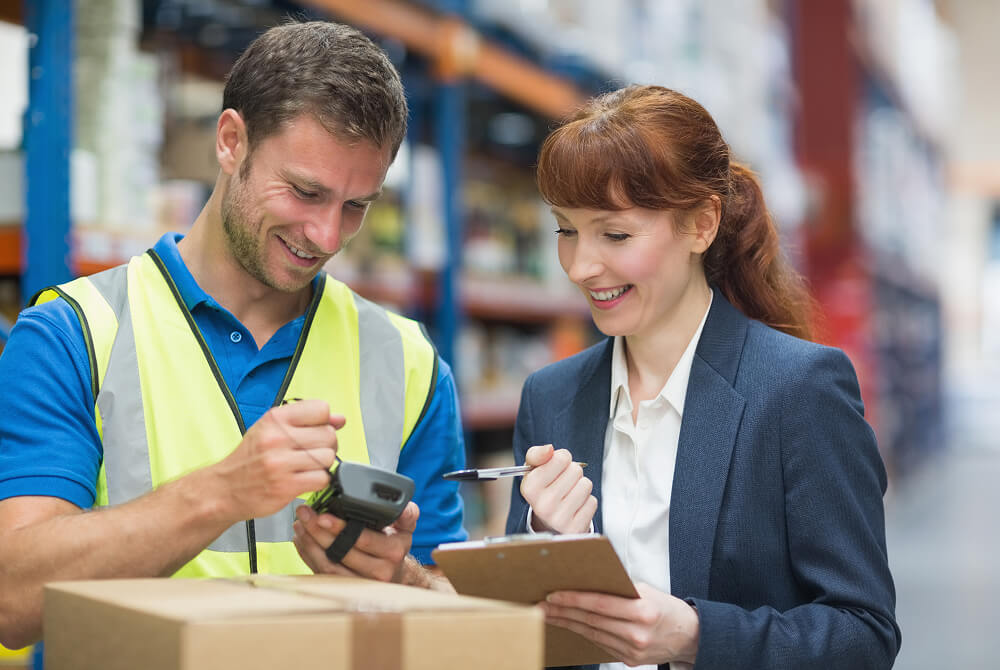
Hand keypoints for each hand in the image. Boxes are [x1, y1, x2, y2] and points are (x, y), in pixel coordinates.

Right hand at [212, 400, 342, 519]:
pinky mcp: (286, 486)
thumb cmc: (250, 459)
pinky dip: (318, 481)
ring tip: (307, 467)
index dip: (324, 421)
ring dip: (323, 465)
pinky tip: (305, 479)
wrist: (223, 489)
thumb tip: (340, 419)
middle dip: (327, 445)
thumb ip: (307, 421)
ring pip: (328, 457)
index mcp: (275, 419)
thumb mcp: (272, 430)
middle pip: (329, 435)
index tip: (315, 431)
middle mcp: (277, 438)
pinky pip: (322, 478)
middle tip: (312, 453)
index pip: (321, 409)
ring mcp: (281, 463)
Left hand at [292, 501, 419, 583]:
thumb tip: (401, 506)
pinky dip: (309, 555)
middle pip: (342, 552)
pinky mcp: (346, 589)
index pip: (363, 539)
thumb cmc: (395, 543)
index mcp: (394, 550)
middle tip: (305, 514)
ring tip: (300, 524)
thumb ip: (405, 513)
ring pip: (329, 566)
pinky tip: (302, 540)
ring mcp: (361, 583)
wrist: (396, 573)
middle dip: (318, 532)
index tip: (322, 515)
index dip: (340, 528)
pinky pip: (323, 574)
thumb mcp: (406, 526)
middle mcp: (380, 570)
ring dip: (310, 544)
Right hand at [520, 444, 595, 533]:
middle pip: (576, 470)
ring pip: (586, 485)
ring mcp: (559, 519)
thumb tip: (549, 449)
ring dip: (580, 486)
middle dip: (572, 473)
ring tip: (569, 494)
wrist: (547, 522)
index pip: (561, 458)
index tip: (556, 467)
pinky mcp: (575, 528)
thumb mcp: (533, 470)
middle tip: (563, 483)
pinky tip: (575, 506)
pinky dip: (586, 501)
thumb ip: (537, 454)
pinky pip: (592, 502)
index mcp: (530, 488)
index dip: (562, 458)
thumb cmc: (543, 490)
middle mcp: (543, 505)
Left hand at [541, 583, 699, 666]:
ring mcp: (633, 651)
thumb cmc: (666, 608)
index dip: (575, 599)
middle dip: (563, 611)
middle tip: (540, 605)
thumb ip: (619, 589)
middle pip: (592, 620)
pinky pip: (600, 644)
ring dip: (567, 623)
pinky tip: (569, 625)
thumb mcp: (647, 591)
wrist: (689, 636)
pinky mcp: (629, 661)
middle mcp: (637, 633)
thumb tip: (587, 581)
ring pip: (592, 634)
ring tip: (548, 614)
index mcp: (643, 611)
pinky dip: (583, 633)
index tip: (554, 594)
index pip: (601, 604)